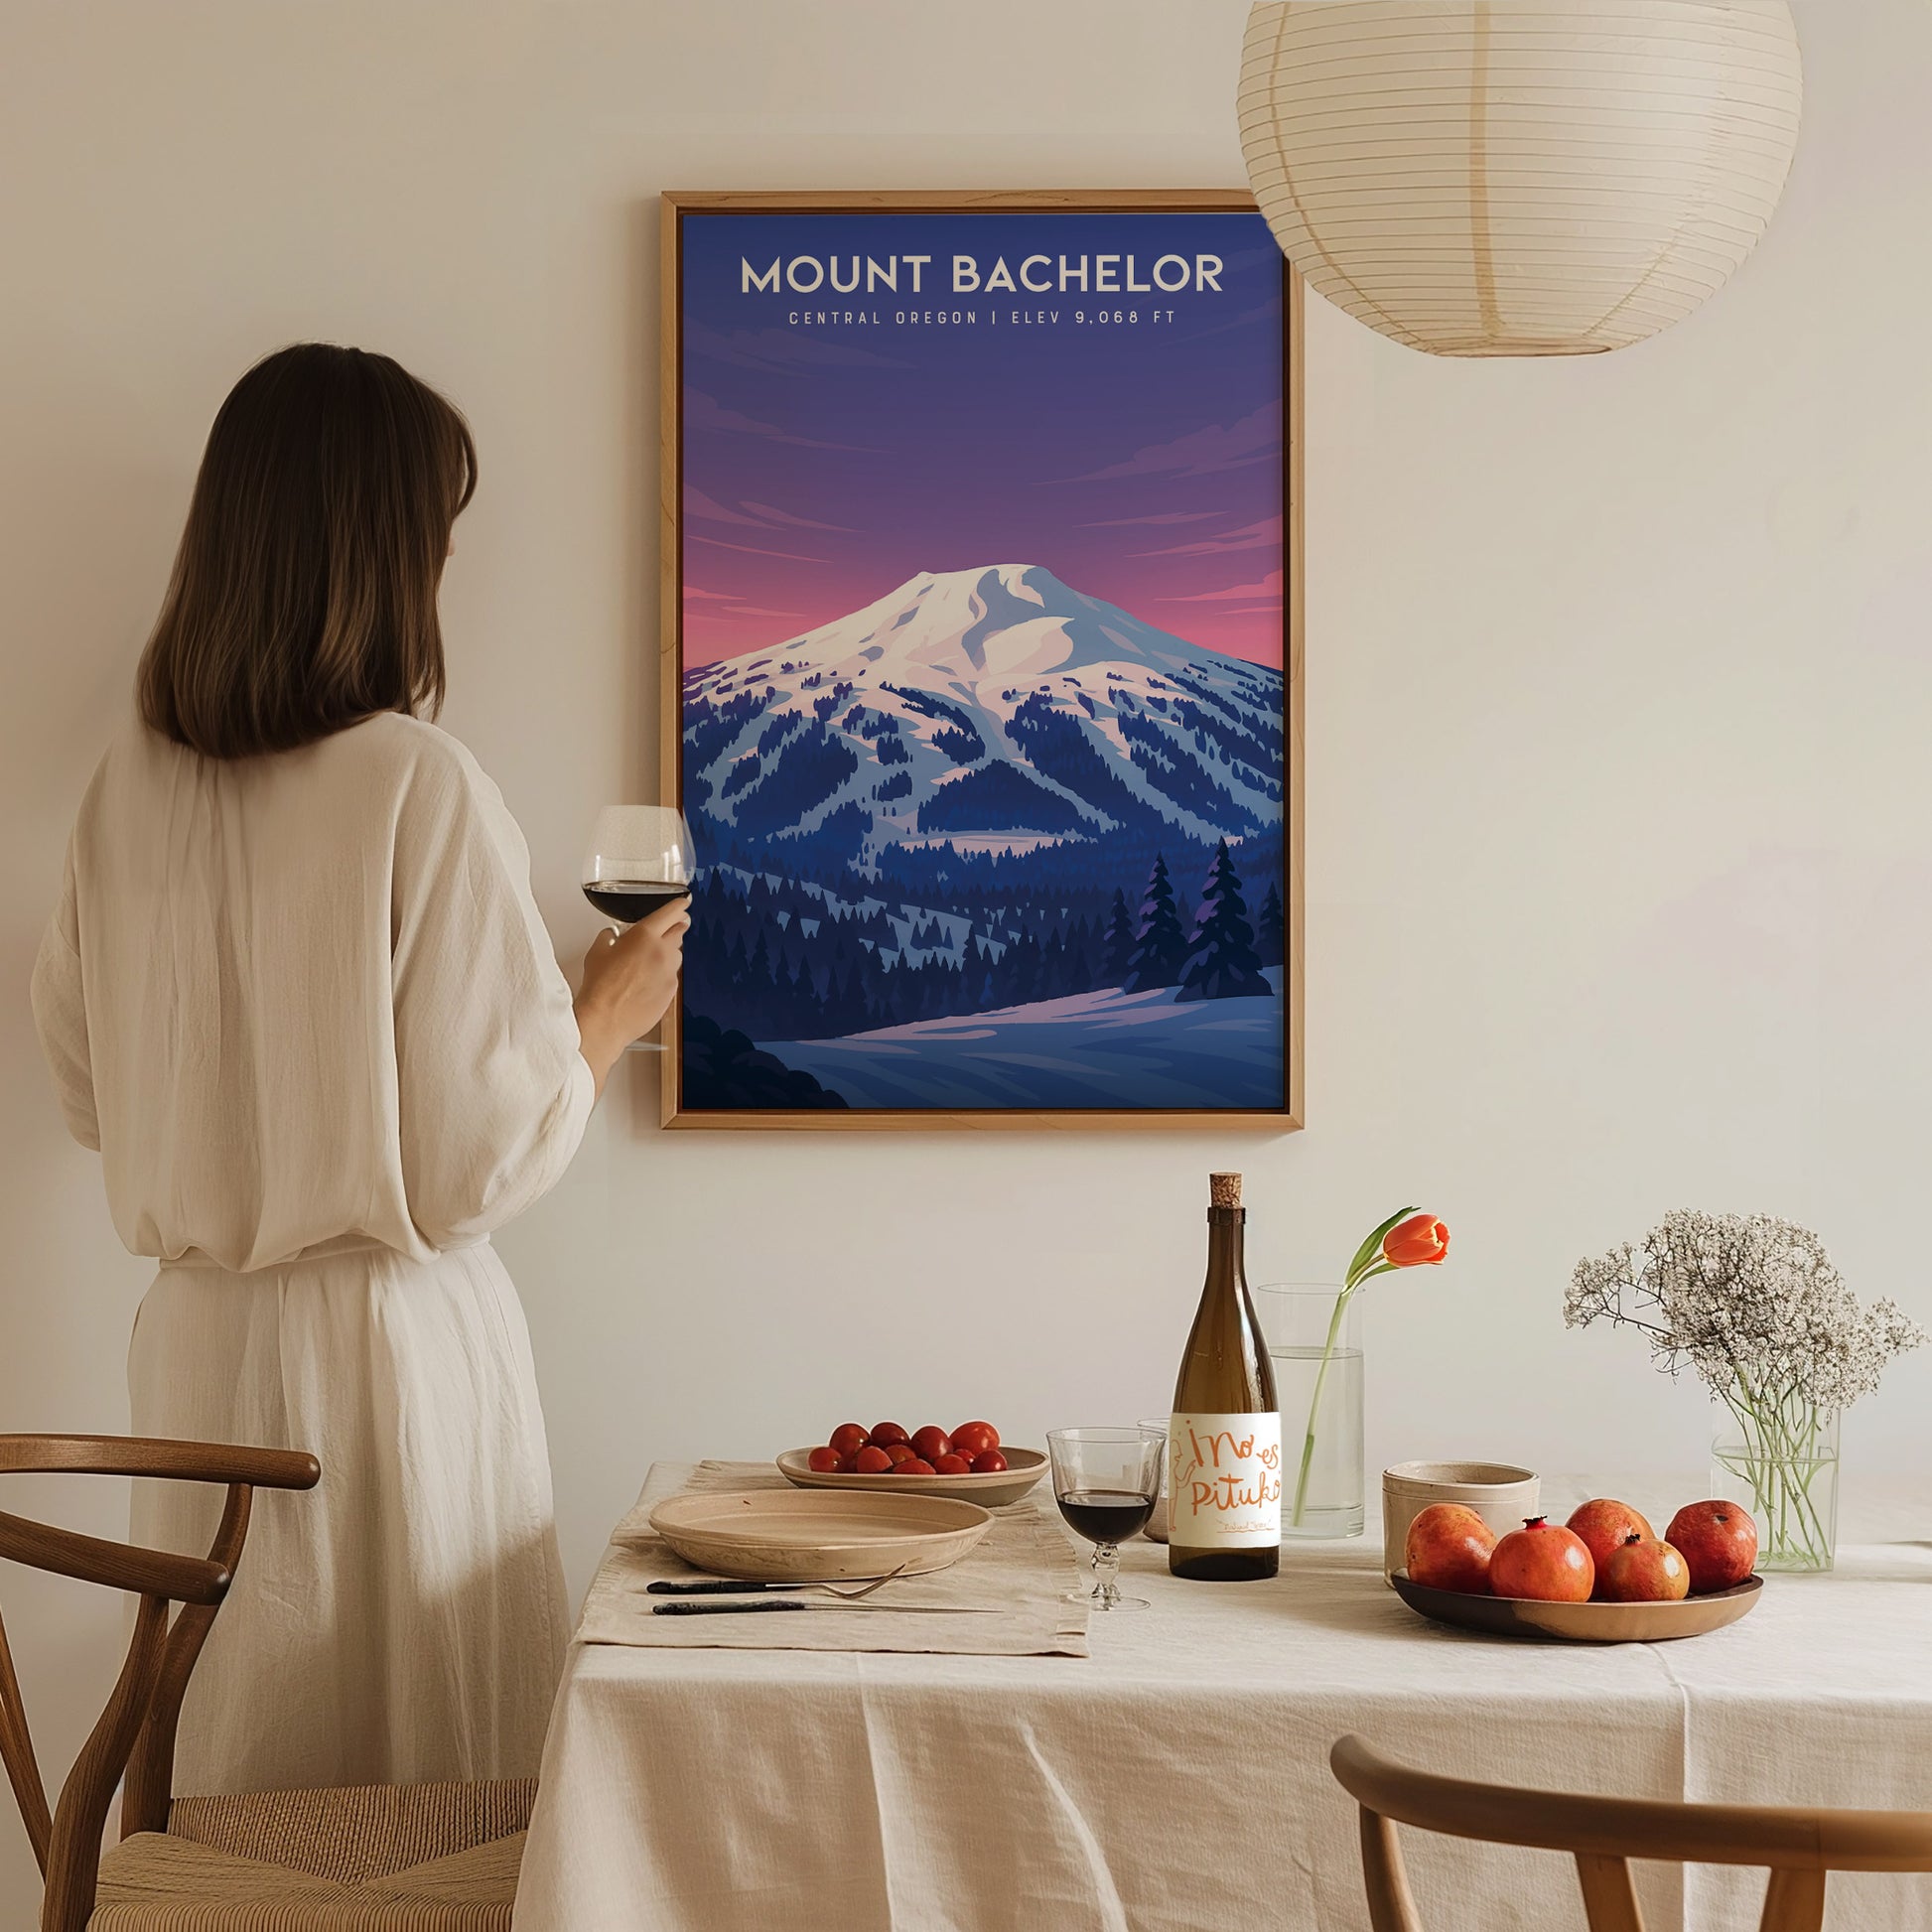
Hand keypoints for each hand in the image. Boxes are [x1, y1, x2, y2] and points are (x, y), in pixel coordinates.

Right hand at [574, 897, 689, 1095]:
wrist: (605, 1020)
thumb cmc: (600, 987)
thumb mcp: (597, 952)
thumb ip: (609, 937)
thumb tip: (612, 935)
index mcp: (644, 935)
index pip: (671, 912)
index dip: (679, 906)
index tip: (683, 903)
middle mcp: (662, 951)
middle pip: (679, 931)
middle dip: (675, 927)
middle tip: (669, 928)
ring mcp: (670, 973)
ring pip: (677, 955)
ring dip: (668, 953)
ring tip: (648, 962)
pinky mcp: (672, 992)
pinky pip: (672, 976)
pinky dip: (664, 975)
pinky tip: (647, 982)